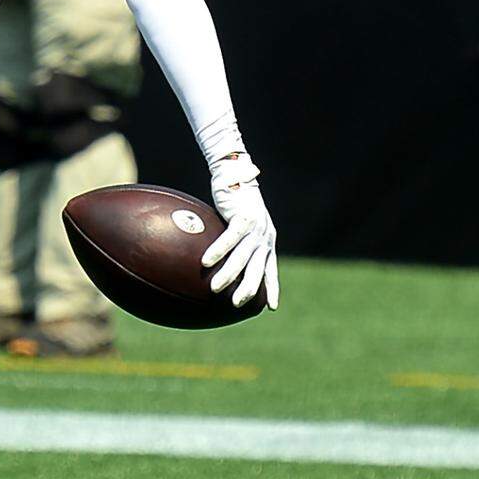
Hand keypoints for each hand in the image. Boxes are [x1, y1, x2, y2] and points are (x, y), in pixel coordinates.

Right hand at [202, 154, 278, 309]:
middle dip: (248, 288)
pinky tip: (207, 262)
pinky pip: (230, 238)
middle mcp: (263, 236)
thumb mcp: (238, 221)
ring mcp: (255, 227)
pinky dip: (218, 251)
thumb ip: (233, 239)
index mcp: (266, 239)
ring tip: (216, 289)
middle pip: (257, 268)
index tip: (271, 307)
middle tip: (236, 304)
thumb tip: (214, 257)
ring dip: (228, 274)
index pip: (270, 268)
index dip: (271, 287)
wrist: (235, 171)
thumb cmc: (234, 197)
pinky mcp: (243, 217)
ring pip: (242, 256)